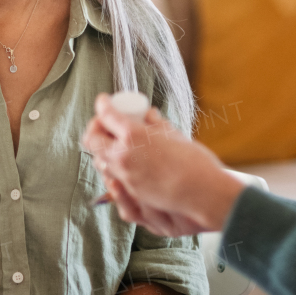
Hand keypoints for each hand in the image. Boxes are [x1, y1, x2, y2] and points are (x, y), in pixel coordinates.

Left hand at [82, 94, 246, 235]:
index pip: (106, 114)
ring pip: (98, 161)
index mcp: (133, 135)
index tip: (104, 101)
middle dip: (95, 128)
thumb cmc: (195, 161)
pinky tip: (124, 166)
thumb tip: (148, 114)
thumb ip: (157, 124)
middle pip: (91, 139)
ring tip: (115, 145)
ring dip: (102, 150)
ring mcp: (124, 176)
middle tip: (105, 124)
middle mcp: (123, 155)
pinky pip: (111, 179)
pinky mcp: (130, 193)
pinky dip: (112, 169)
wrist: (204, 193)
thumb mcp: (175, 135)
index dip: (102, 104)